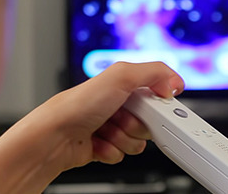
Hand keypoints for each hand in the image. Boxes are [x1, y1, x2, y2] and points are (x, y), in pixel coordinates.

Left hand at [32, 61, 184, 167]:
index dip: (158, 105)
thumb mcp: (120, 75)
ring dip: (123, 139)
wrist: (53, 138)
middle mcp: (118, 104)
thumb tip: (174, 82)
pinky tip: (97, 142)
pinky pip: (122, 155)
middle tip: (121, 117)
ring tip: (105, 130)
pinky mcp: (104, 147)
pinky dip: (111, 151)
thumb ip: (154, 73)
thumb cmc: (77, 105)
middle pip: (150, 122)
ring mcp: (110, 127)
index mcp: (124, 84)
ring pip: (138, 142)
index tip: (155, 107)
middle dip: (137, 124)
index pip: (157, 95)